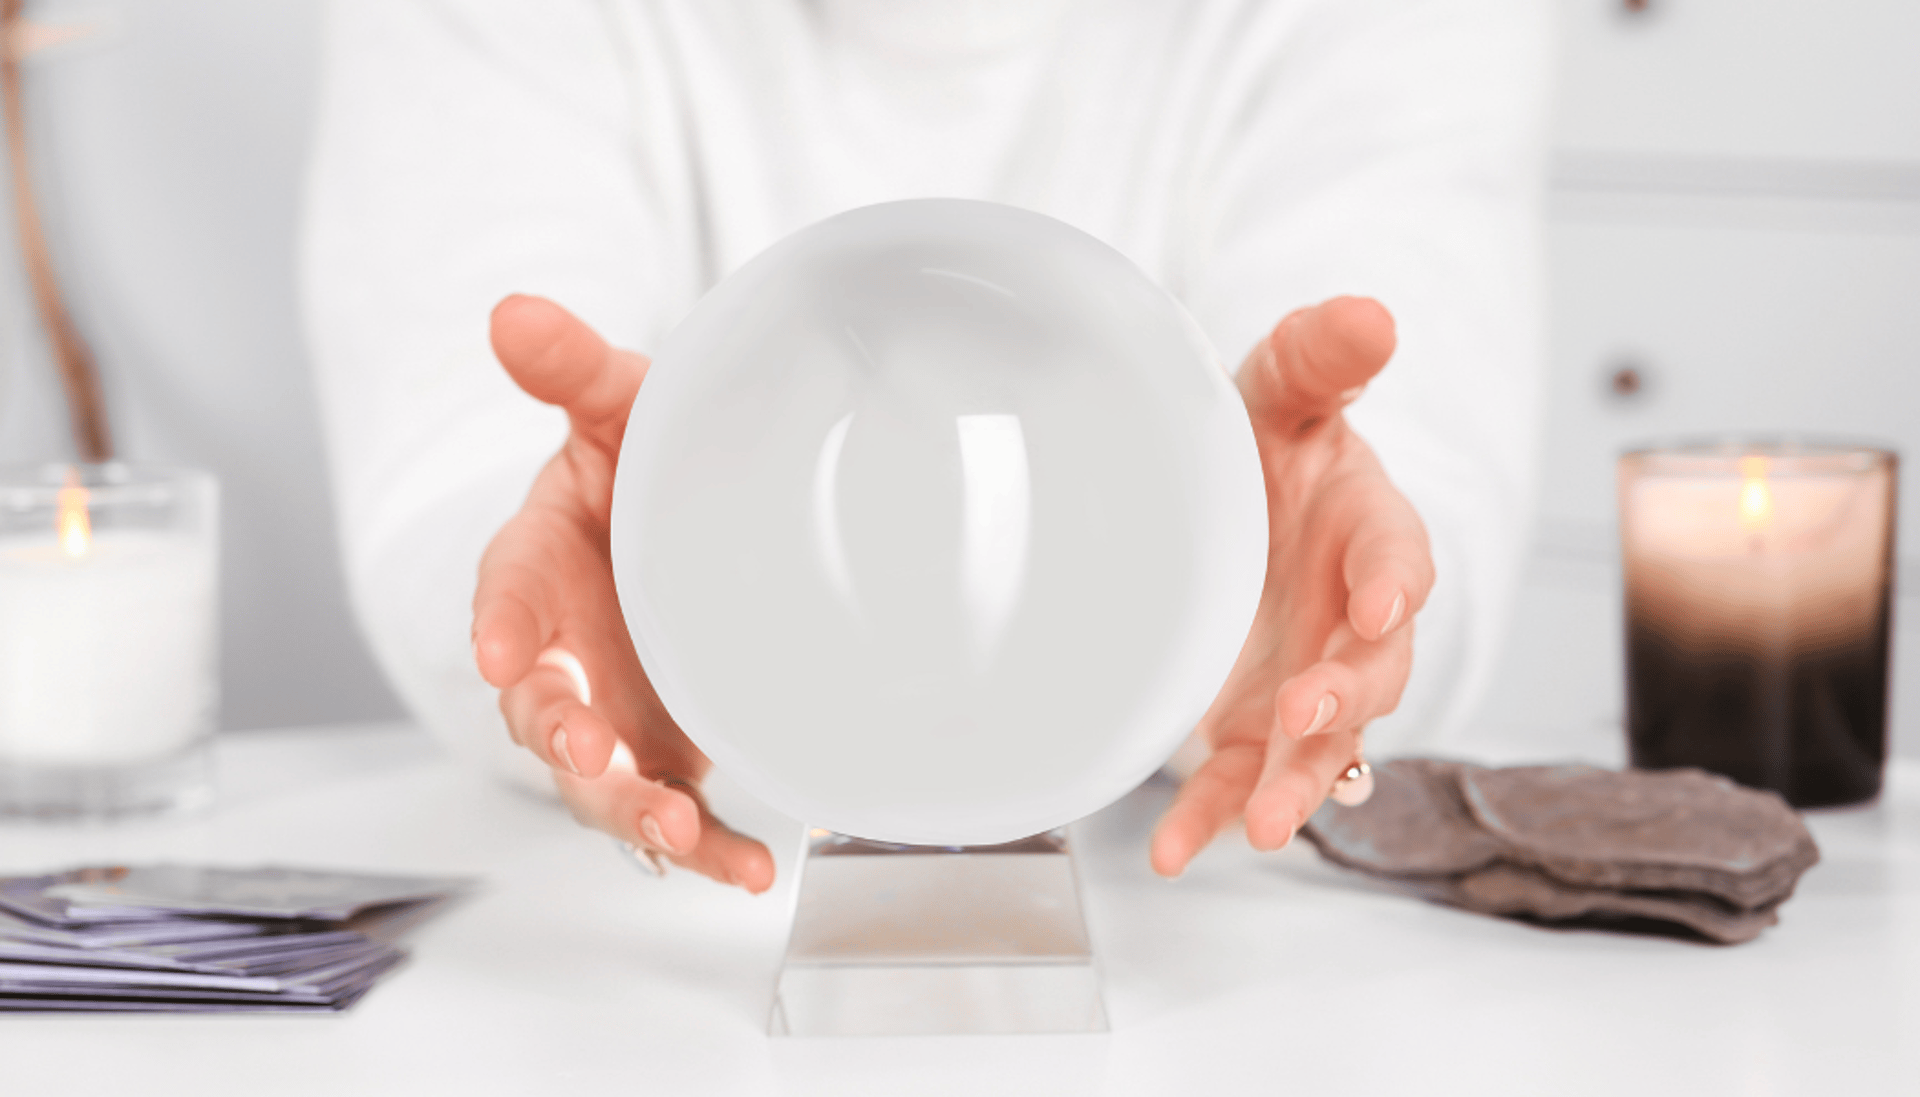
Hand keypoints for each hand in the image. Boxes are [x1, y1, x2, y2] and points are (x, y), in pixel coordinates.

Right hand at [471, 295, 774, 892]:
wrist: (680, 528)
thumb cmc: (634, 467)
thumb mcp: (615, 409)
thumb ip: (573, 370)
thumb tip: (512, 310)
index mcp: (535, 566)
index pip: (504, 593)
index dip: (499, 623)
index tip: (503, 651)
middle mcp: (560, 655)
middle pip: (540, 710)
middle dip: (561, 736)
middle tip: (590, 753)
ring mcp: (608, 716)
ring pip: (599, 784)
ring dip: (630, 812)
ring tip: (673, 831)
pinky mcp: (660, 757)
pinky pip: (672, 816)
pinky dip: (704, 851)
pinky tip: (751, 871)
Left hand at [1149, 297, 1433, 876]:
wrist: (1237, 502)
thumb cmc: (1272, 441)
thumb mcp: (1282, 387)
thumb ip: (1319, 356)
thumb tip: (1369, 311)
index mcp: (1370, 532)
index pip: (1397, 557)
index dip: (1393, 584)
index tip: (1382, 606)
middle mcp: (1354, 621)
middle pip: (1372, 672)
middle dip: (1345, 699)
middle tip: (1308, 719)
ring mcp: (1311, 681)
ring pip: (1322, 748)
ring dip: (1294, 786)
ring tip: (1259, 826)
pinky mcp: (1258, 724)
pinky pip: (1242, 778)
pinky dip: (1210, 816)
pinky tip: (1172, 855)